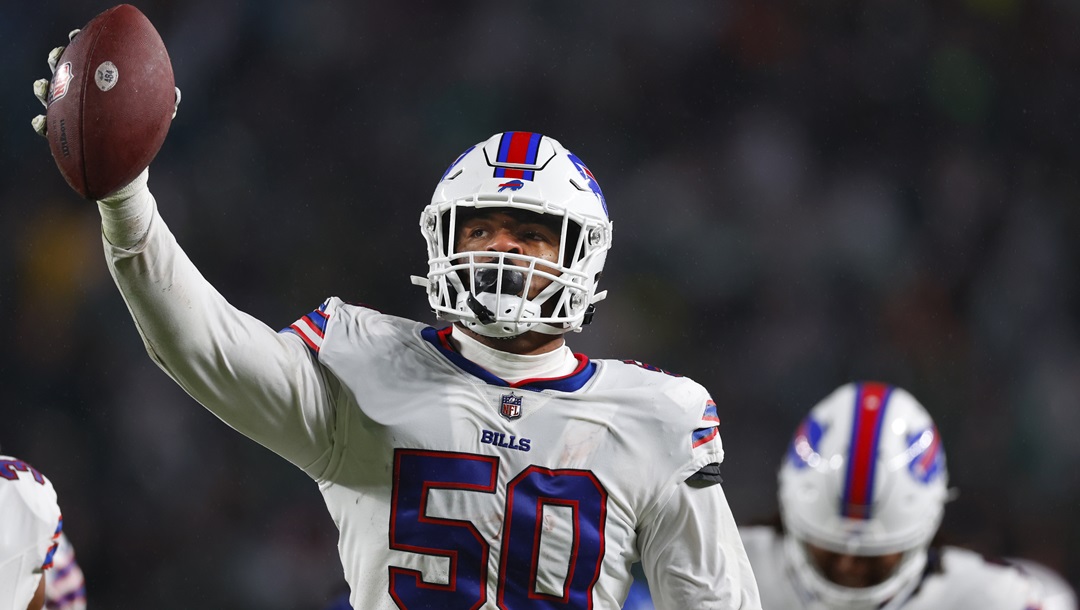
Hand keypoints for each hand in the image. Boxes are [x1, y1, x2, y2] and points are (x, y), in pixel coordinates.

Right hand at [31, 29, 180, 137]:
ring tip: (43, 86)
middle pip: (62, 69)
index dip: (80, 42)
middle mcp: (81, 93)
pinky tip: (42, 122)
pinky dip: (40, 124)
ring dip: (42, 88)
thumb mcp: (155, 117)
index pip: (87, 57)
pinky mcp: (59, 134)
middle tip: (58, 57)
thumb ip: (166, 105)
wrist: (127, 165)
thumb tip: (176, 95)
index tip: (78, 34)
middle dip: (57, 59)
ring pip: (47, 94)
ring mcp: (67, 112)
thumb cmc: (140, 134)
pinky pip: (44, 127)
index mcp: (100, 83)